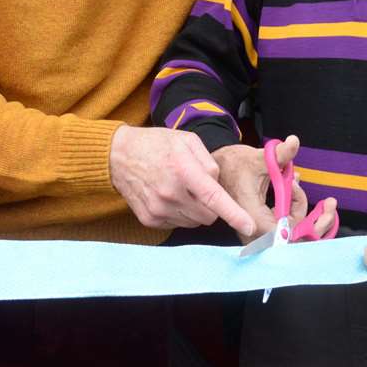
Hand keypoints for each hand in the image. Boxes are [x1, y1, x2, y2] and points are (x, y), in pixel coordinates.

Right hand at [110, 125, 254, 233]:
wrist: (118, 155)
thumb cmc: (156, 144)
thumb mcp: (186, 140)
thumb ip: (208, 162)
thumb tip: (217, 185)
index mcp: (182, 170)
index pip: (214, 198)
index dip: (234, 214)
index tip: (248, 226)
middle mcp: (170, 193)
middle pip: (208, 215)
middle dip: (212, 206)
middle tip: (198, 187)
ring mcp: (158, 209)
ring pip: (194, 222)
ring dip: (195, 210)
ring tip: (181, 189)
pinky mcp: (149, 219)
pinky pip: (177, 224)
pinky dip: (180, 214)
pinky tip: (169, 197)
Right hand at [214, 136, 306, 240]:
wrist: (217, 166)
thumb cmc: (235, 163)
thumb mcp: (260, 157)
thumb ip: (280, 153)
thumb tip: (294, 141)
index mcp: (252, 216)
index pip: (284, 231)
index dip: (296, 212)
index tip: (294, 188)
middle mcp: (250, 229)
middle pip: (286, 232)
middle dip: (296, 207)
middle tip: (293, 183)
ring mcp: (251, 230)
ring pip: (283, 230)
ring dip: (292, 207)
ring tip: (289, 183)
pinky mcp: (253, 227)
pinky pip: (277, 226)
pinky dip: (286, 208)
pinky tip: (285, 189)